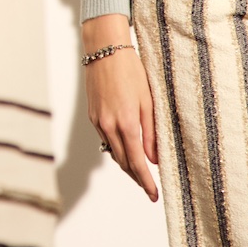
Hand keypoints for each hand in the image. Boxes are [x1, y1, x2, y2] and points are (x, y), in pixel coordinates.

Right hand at [82, 13, 157, 201]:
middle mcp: (109, 126)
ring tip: (140, 174)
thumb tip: (154, 158)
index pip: (137, 163)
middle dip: (137, 178)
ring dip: (127, 166)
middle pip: (123, 163)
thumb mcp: (148, 101)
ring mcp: (98, 122)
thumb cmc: (131, 71)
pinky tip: (126, 151)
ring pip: (113, 153)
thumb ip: (151, 132)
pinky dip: (117, 150)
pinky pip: (106, 140)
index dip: (146, 181)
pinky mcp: (93, 116)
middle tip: (150, 190)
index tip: (154, 195)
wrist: (105, 51)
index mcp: (126, 123)